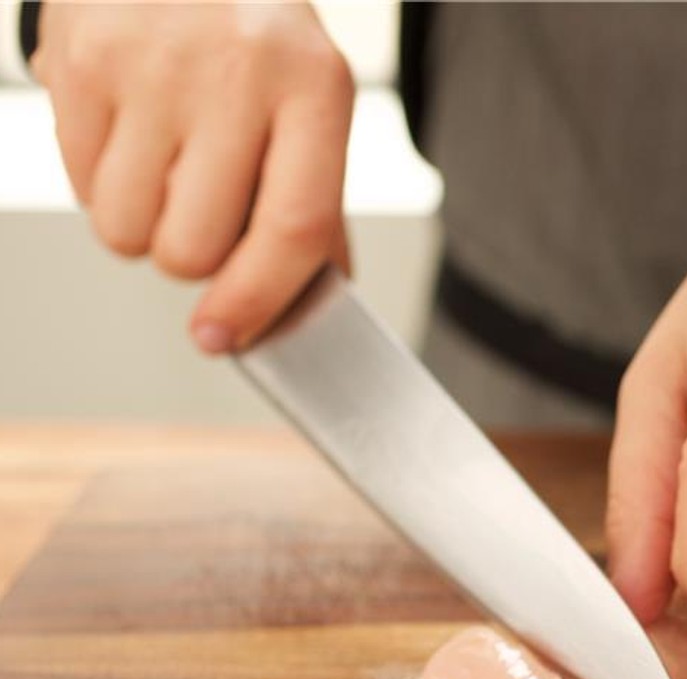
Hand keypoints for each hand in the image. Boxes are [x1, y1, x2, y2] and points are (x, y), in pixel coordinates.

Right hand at [32, 2, 353, 352]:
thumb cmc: (252, 38)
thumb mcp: (308, 103)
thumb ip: (312, 207)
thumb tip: (294, 308)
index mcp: (314, 88)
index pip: (294, 227)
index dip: (260, 300)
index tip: (228, 339)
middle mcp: (235, 73)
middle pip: (194, 247)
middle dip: (192, 258)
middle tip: (200, 209)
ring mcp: (150, 65)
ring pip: (126, 232)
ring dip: (141, 226)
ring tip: (165, 166)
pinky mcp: (78, 60)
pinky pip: (80, 188)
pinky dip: (102, 183)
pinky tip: (130, 132)